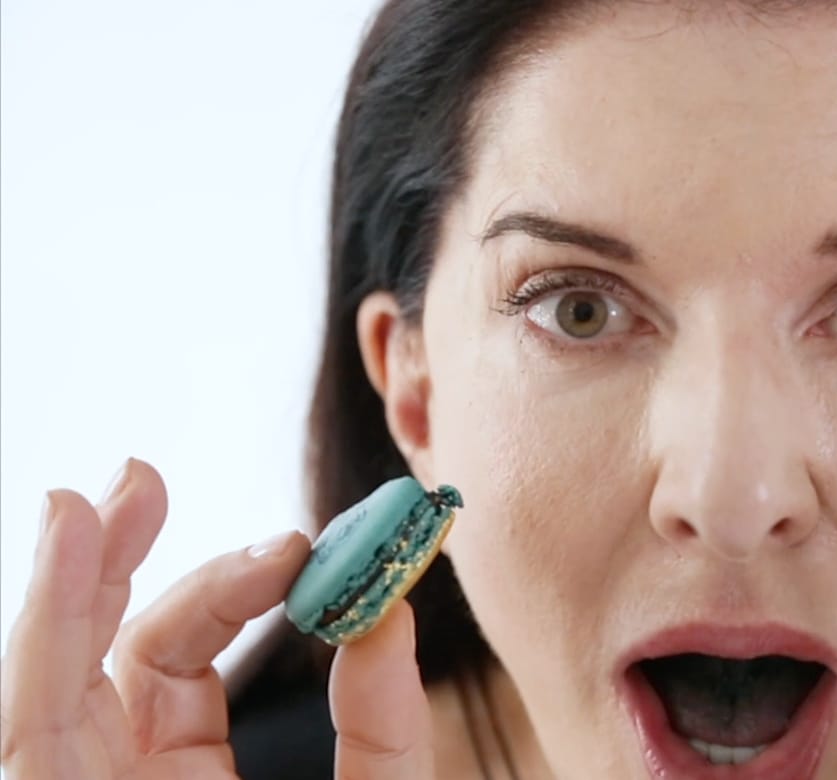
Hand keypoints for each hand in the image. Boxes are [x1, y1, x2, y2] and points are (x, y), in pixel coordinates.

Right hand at [0, 459, 436, 778]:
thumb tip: (389, 609)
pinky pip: (38, 725)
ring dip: (64, 582)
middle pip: (106, 659)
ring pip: (57, 683)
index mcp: (198, 779)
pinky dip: (46, 632)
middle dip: (112, 562)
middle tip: (138, 476)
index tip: (293, 545)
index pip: (183, 666)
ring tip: (80, 501)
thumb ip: (383, 725)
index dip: (227, 590)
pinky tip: (69, 543)